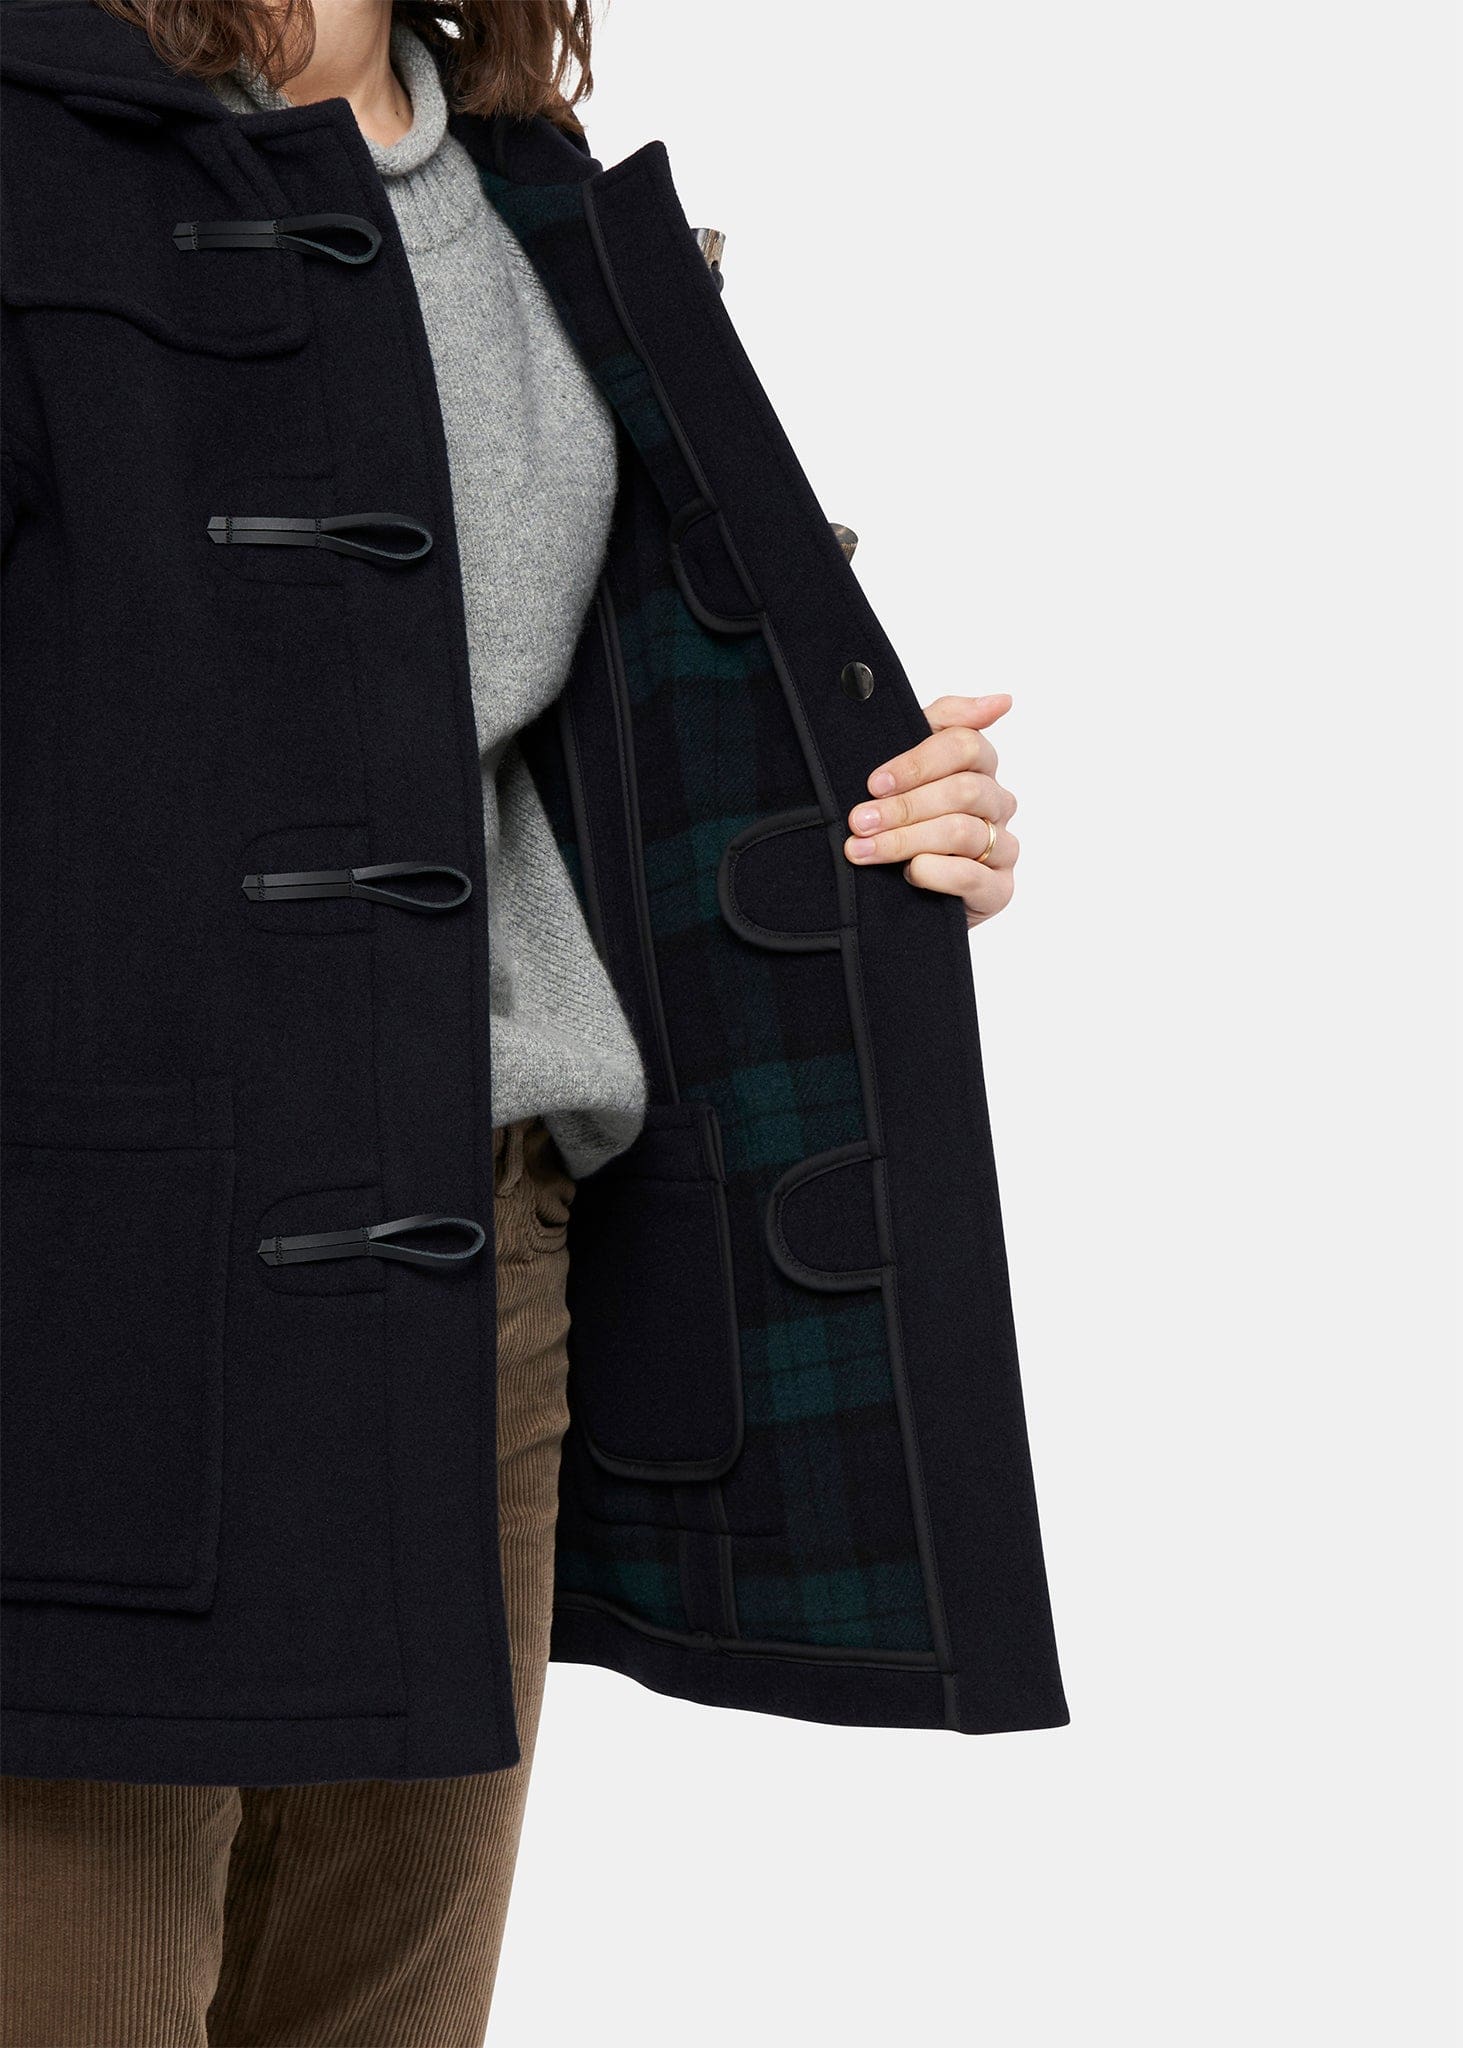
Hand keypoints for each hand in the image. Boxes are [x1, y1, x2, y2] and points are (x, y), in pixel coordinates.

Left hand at [843, 695, 1018, 929]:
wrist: (894, 888)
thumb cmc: (903, 819)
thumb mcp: (909, 766)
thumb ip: (946, 722)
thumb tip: (1002, 700)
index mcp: (980, 766)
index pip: (964, 745)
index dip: (917, 763)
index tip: (874, 783)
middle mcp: (998, 803)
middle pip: (963, 790)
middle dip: (904, 807)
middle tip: (860, 821)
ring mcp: (1002, 847)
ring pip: (962, 832)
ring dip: (906, 840)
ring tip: (864, 849)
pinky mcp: (998, 890)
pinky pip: (973, 877)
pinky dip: (936, 873)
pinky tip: (909, 873)